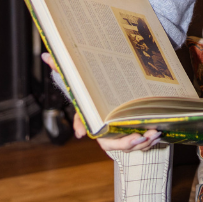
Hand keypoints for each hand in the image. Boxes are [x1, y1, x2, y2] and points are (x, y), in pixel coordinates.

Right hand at [42, 53, 160, 151]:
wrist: (126, 91)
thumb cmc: (103, 90)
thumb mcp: (88, 79)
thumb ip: (65, 68)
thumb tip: (45, 55)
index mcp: (93, 116)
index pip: (82, 122)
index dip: (80, 126)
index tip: (80, 133)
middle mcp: (106, 129)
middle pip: (111, 144)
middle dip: (124, 144)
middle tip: (136, 138)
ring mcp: (121, 135)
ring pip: (129, 146)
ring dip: (142, 143)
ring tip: (154, 132)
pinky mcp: (136, 135)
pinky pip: (141, 144)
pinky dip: (149, 142)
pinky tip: (157, 133)